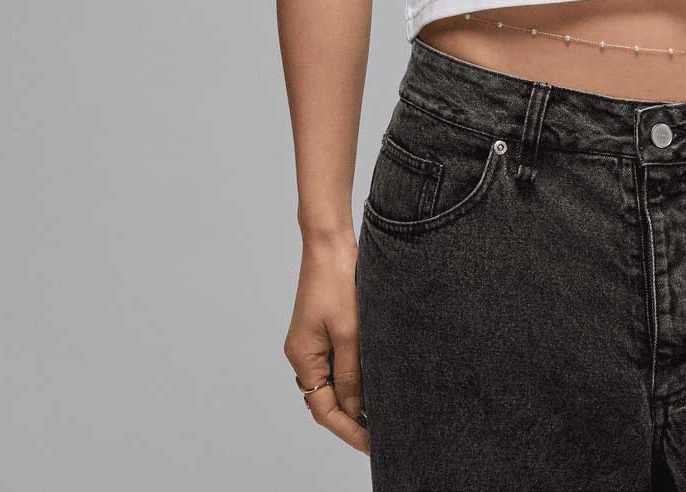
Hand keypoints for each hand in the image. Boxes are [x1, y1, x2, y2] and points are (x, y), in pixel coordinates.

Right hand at [284, 230, 369, 454]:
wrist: (330, 241)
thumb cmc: (337, 280)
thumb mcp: (349, 332)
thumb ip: (352, 374)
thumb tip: (355, 411)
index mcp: (303, 357)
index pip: (323, 409)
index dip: (348, 430)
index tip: (372, 445)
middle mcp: (303, 353)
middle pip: (326, 399)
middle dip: (352, 419)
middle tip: (382, 435)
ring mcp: (313, 341)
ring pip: (333, 381)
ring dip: (355, 397)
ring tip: (383, 412)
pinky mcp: (325, 328)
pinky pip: (337, 362)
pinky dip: (354, 375)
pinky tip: (375, 379)